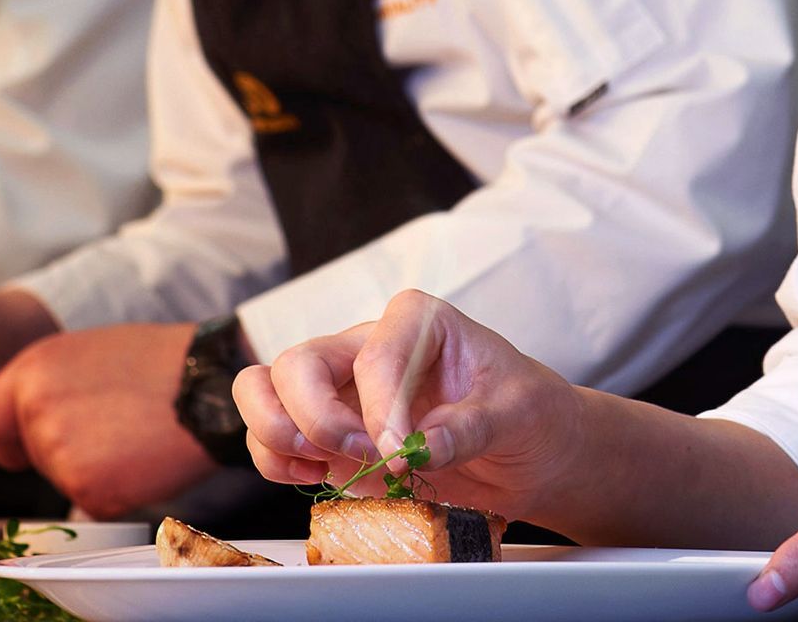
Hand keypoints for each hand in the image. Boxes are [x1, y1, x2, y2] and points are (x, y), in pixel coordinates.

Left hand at [0, 322, 214, 516]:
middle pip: (30, 453)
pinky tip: (143, 458)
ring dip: (92, 469)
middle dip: (62, 450)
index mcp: (34, 369)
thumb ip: (48, 384)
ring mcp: (60, 453)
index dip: (10, 437)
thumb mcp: (89, 353)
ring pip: (61, 478)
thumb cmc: (161, 363)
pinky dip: (117, 490)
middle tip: (112, 427)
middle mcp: (36, 409)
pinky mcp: (89, 489)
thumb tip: (27, 417)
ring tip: (133, 435)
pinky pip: (92, 501)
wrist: (211, 384)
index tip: (27, 444)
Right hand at [234, 290, 585, 519]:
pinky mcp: (330, 431)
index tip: (400, 452)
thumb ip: (471, 426)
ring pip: (267, 389)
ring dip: (277, 434)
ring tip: (318, 466)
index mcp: (418, 322)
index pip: (375, 354)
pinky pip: (273, 434)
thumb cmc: (528, 411)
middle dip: (314, 417)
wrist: (530, 449)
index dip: (378, 408)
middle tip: (359, 454)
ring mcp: (342, 389)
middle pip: (299, 363)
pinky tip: (314, 475)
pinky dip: (276, 460)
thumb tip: (421, 446)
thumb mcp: (519, 412)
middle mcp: (368, 347)